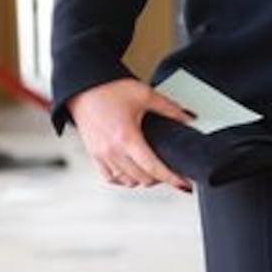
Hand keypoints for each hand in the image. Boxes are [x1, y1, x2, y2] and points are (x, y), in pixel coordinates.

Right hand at [68, 77, 193, 191]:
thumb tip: (188, 118)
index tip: (183, 184)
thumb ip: (169, 108)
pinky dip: (123, 179)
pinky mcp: (94, 155)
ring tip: (152, 171)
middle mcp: (113, 151)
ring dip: (142, 180)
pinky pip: (110, 178)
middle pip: (142, 178)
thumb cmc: (108, 89)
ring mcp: (102, 155)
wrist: (83, 87)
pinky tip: (131, 173)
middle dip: (160, 178)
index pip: (153, 168)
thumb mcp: (145, 94)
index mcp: (127, 138)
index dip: (172, 178)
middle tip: (170, 172)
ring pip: (127, 181)